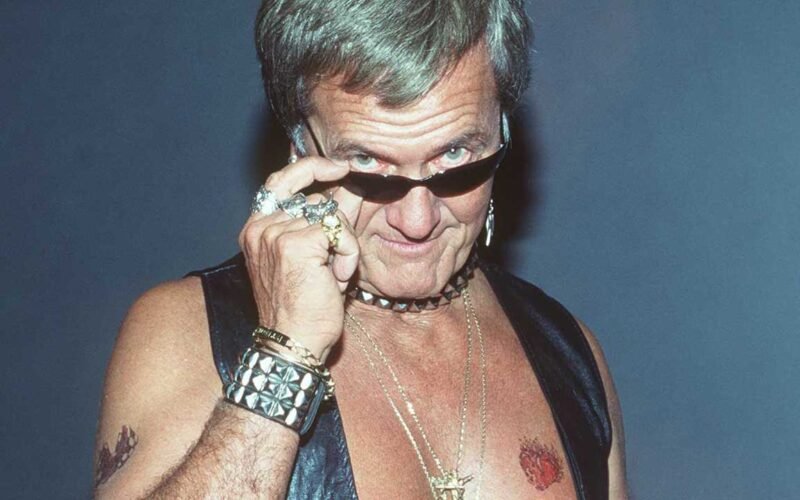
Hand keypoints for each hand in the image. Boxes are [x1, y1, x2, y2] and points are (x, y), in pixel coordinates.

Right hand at [238, 156, 362, 361]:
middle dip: (335, 232)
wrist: (293, 343)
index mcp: (257, 229)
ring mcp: (276, 232)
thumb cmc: (303, 307)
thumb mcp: (313, 258)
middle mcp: (261, 227)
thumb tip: (351, 188)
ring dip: (342, 247)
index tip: (339, 167)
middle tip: (330, 269)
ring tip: (330, 278)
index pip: (281, 181)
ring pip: (333, 216)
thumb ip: (325, 222)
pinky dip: (348, 255)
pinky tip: (336, 279)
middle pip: (318, 202)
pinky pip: (340, 232)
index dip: (311, 168)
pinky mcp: (296, 243)